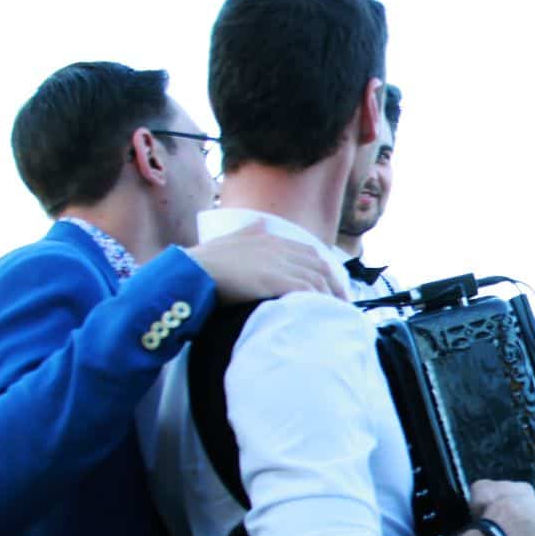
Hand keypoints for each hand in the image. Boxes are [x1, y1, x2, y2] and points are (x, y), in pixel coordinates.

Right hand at [187, 222, 347, 304]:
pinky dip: (317, 301)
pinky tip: (321, 313)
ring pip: (316, 279)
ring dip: (330, 296)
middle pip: (319, 265)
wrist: (192, 271)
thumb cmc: (206, 260)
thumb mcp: (230, 239)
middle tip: (341, 303)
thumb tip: (261, 222)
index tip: (331, 285)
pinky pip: (306, 290)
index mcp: (271, 239)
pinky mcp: (275, 280)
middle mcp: (279, 248)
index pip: (309, 251)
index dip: (324, 269)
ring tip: (336, 313)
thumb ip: (248, 232)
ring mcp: (278, 263)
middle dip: (334, 284)